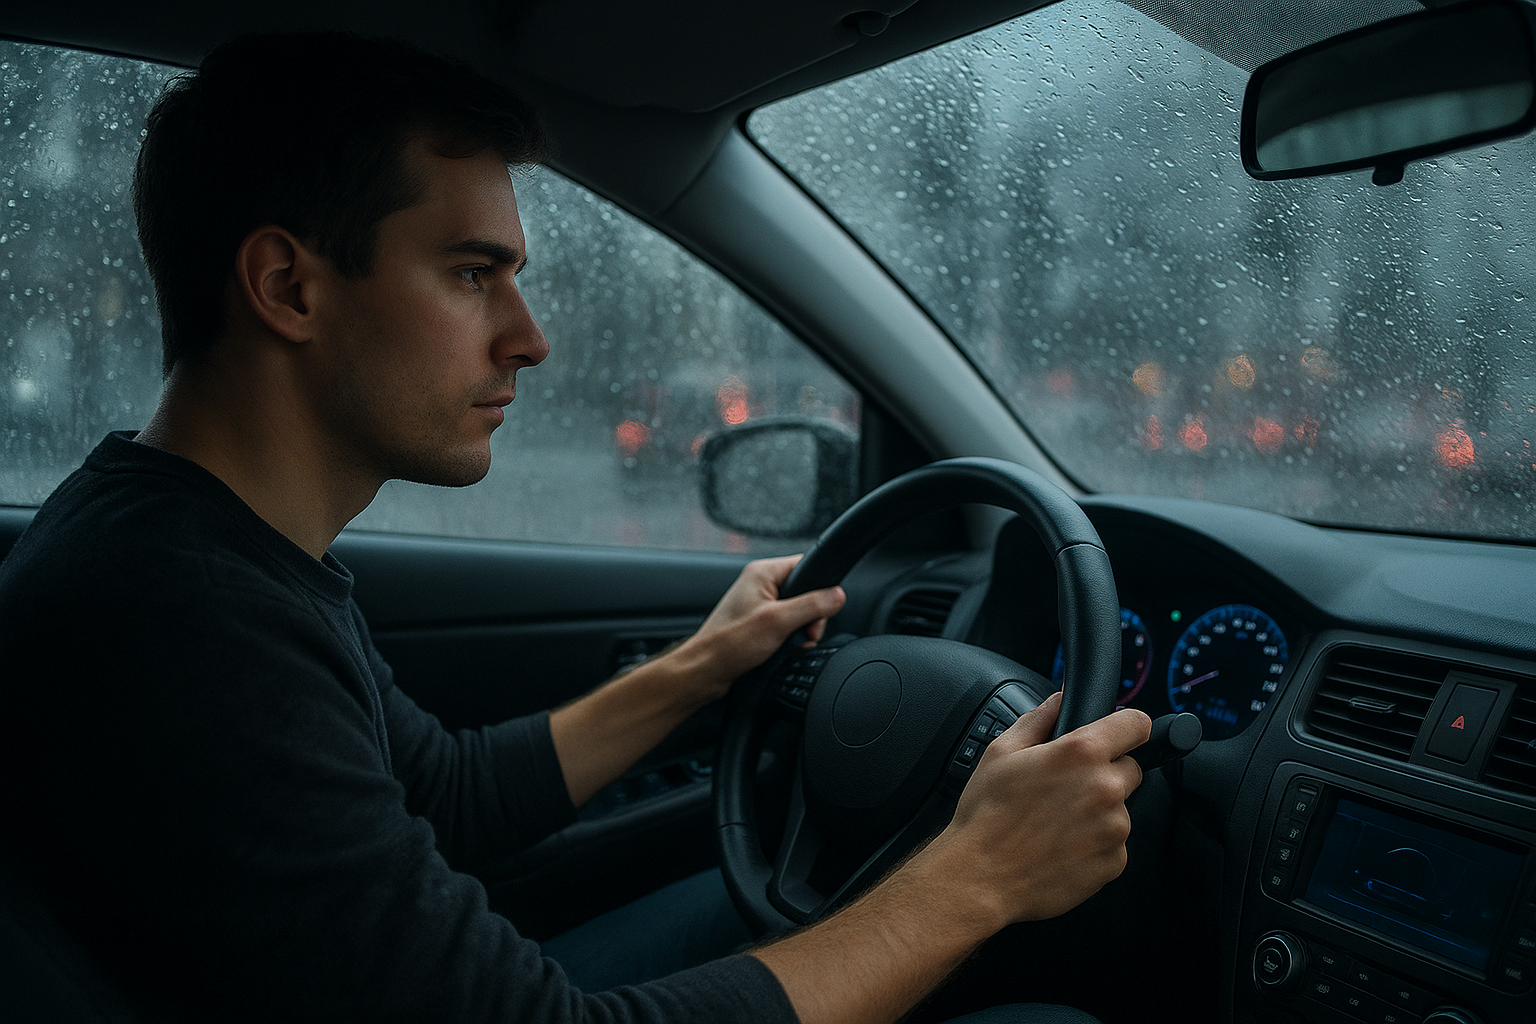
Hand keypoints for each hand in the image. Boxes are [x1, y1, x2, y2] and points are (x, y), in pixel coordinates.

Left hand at [678, 554, 845, 698]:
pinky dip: (790, 638)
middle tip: (804, 634)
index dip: (820, 588)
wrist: (706, 670)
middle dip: (811, 617)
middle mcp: (760, 584)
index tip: (821, 610)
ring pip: (797, 611)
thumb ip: (813, 606)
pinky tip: (784, 649)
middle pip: (806, 591)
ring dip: (801, 630)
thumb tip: (837, 596)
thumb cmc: (729, 643)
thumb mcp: (779, 622)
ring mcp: (758, 604)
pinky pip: (786, 625)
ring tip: (791, 644)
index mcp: (762, 572)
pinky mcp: (758, 623)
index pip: (806, 565)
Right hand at [928, 691, 1150, 925]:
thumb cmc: (987, 815)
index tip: (1119, 735)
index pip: (1136, 725)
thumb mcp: (1001, 752)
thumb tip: (1059, 700)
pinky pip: (1114, 844)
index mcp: (1082, 753)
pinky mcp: (1114, 862)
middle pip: (1130, 769)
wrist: (981, 876)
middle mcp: (1106, 788)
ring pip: (1120, 809)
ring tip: (1056, 823)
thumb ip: (1039, 719)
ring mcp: (1114, 828)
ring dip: (1098, 811)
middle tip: (1066, 788)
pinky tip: (1061, 846)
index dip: (1127, 726)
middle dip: (1105, 773)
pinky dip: (1094, 844)